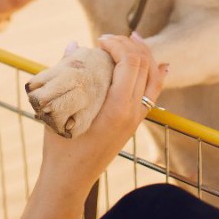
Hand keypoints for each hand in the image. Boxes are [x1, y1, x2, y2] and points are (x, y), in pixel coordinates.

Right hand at [38, 33, 167, 191]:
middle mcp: (132, 112)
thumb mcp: (60, 108)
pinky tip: (158, 64)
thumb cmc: (61, 146)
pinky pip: (153, 94)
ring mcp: (136, 118)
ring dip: (144, 55)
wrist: (70, 179)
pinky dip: (156, 75)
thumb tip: (75, 44)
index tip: (99, 40)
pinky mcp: (135, 123)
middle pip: (144, 65)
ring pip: (153, 78)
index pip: (130, 63)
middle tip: (108, 39)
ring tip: (133, 38)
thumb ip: (68, 73)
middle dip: (129, 45)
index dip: (118, 44)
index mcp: (116, 108)